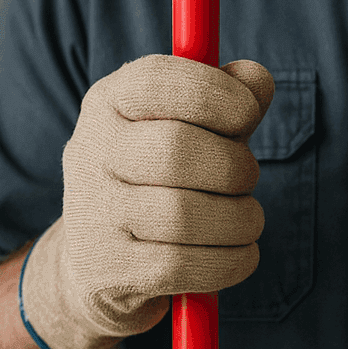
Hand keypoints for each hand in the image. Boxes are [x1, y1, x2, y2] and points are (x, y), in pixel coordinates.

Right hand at [20, 55, 274, 348]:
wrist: (103, 262)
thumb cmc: (167, 175)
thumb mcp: (195, 125)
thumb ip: (233, 95)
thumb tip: (257, 81)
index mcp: (108, 101)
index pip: (155, 80)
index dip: (216, 93)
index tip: (249, 114)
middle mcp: (90, 151)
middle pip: (174, 150)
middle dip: (233, 166)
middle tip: (249, 177)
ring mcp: (91, 213)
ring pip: (181, 215)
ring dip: (239, 219)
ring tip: (248, 220)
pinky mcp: (103, 269)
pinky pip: (180, 265)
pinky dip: (229, 261)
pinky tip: (240, 253)